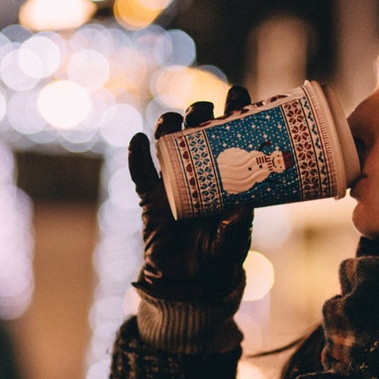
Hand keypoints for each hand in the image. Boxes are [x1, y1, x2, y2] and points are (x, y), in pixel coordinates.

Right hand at [129, 85, 254, 299]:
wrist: (187, 284)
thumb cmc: (217, 259)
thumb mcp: (232, 244)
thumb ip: (236, 228)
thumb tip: (241, 207)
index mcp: (225, 177)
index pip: (231, 137)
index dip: (233, 112)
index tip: (238, 94)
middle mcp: (199, 173)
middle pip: (197, 132)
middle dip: (199, 114)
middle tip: (204, 111)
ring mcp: (172, 183)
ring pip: (167, 144)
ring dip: (168, 127)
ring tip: (172, 121)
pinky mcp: (150, 198)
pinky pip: (140, 173)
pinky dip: (137, 156)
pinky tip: (138, 141)